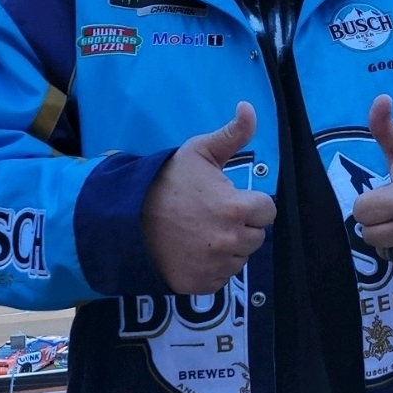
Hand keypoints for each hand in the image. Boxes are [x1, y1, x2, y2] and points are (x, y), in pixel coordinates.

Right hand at [141, 102, 274, 294]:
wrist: (125, 218)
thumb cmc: (166, 182)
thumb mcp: (198, 152)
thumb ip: (232, 134)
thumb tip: (249, 107)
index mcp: (237, 208)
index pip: (267, 211)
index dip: (251, 203)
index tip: (230, 199)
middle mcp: (231, 241)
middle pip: (256, 236)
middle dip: (241, 225)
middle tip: (212, 215)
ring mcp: (215, 266)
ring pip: (240, 258)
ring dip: (229, 247)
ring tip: (201, 232)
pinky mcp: (200, 285)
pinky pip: (222, 277)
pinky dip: (213, 268)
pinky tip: (193, 251)